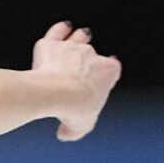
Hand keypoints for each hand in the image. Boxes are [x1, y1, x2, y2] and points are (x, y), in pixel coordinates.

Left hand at [31, 20, 122, 141]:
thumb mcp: (82, 125)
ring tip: (78, 35)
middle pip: (92, 52)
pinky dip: (60, 30)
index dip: (105, 73)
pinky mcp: (51, 44)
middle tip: (81, 67)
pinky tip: (62, 28)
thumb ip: (75, 129)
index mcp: (109, 70)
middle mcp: (92, 54)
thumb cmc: (74, 107)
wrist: (56, 92)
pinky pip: (57, 32)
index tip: (97, 80)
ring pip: (78, 37)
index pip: (111, 68)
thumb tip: (65, 134)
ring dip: (78, 37)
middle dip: (88, 58)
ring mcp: (71, 47)